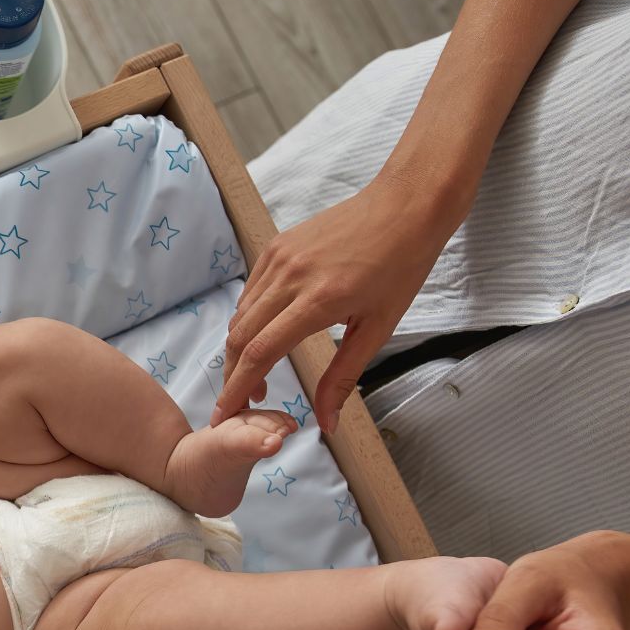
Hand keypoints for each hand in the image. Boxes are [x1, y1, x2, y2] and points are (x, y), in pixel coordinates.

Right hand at [214, 174, 452, 432]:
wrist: (405, 206)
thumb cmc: (401, 267)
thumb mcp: (378, 328)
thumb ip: (344, 377)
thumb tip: (326, 423)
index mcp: (319, 301)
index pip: (261, 353)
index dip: (238, 389)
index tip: (224, 415)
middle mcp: (290, 277)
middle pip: (240, 337)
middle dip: (234, 375)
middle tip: (243, 402)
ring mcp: (279, 258)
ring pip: (240, 315)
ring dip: (240, 349)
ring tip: (256, 372)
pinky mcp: (276, 246)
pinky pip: (250, 292)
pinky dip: (249, 319)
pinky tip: (264, 333)